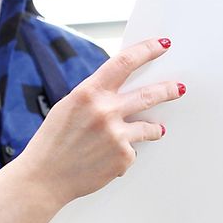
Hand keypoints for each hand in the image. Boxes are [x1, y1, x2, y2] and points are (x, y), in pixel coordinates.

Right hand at [17, 37, 183, 200]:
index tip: (162, 45)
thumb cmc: (53, 142)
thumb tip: (120, 88)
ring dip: (155, 128)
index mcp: (89, 92)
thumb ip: (95, 96)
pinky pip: (133, 150)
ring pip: (150, 127)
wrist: (44, 178)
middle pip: (148, 94)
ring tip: (157, 129)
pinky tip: (107, 159)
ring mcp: (116, 134)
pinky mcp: (123, 156)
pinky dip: (124, 154)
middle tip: (178, 88)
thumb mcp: (70, 106)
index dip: (147, 50)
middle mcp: (105, 111)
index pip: (125, 62)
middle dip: (167, 90)